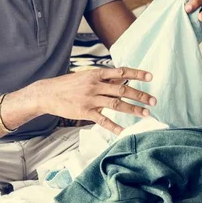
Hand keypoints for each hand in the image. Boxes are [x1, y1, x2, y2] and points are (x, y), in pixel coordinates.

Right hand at [35, 67, 156, 134]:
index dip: (137, 74)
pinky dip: (113, 126)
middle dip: (140, 95)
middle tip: (154, 101)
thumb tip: (123, 79)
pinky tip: (123, 130)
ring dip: (132, 109)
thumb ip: (104, 79)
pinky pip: (102, 120)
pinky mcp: (84, 112)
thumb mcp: (87, 76)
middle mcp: (95, 85)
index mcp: (97, 74)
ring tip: (145, 114)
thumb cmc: (69, 84)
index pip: (121, 72)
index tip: (151, 77)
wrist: (47, 93)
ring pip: (116, 104)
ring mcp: (90, 99)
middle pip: (122, 90)